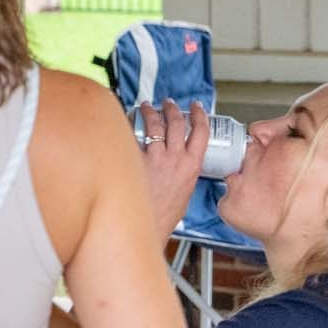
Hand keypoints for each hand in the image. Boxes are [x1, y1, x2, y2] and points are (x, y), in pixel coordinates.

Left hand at [137, 99, 206, 241]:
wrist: (148, 224)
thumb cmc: (165, 213)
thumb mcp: (185, 191)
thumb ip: (183, 172)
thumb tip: (178, 163)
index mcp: (192, 166)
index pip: (201, 132)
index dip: (200, 115)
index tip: (197, 107)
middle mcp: (175, 159)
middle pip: (177, 123)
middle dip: (172, 108)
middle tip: (167, 103)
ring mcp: (155, 158)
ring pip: (155, 125)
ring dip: (151, 112)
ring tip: (147, 106)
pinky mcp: (136, 160)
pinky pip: (134, 137)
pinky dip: (130, 127)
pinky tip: (126, 122)